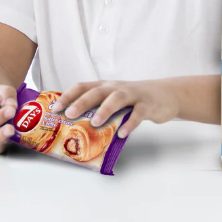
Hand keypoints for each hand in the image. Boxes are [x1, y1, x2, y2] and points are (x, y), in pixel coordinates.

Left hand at [50, 80, 179, 137]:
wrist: (165, 95)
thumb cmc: (134, 100)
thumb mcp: (114, 100)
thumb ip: (99, 109)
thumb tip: (75, 129)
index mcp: (105, 87)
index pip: (83, 87)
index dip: (68, 96)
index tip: (55, 108)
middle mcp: (116, 88)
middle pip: (97, 92)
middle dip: (81, 102)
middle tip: (70, 114)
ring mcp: (133, 95)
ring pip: (117, 98)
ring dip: (105, 110)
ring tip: (95, 123)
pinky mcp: (147, 105)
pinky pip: (138, 114)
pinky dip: (130, 123)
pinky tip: (123, 134)